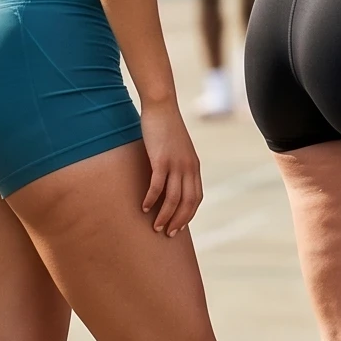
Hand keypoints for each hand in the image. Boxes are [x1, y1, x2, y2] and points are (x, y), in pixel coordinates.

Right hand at [139, 98, 202, 235]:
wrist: (162, 107)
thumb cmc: (167, 128)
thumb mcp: (178, 150)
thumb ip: (178, 165)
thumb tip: (171, 181)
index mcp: (194, 167)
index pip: (196, 198)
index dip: (188, 215)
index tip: (179, 227)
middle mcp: (189, 167)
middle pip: (187, 202)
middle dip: (178, 221)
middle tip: (167, 233)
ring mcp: (176, 164)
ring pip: (173, 198)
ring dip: (165, 215)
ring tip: (156, 226)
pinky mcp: (161, 159)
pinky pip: (157, 185)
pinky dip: (152, 199)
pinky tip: (145, 207)